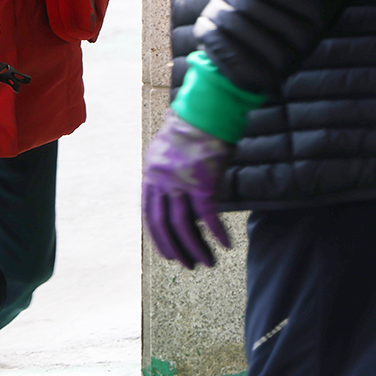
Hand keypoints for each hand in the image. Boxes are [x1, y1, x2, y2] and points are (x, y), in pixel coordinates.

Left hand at [141, 112, 234, 268]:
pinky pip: (209, 216)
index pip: (149, 214)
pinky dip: (217, 234)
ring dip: (196, 248)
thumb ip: (168, 175)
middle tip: (187, 265)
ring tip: (207, 263)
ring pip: (185, 226)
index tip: (167, 253)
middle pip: (164, 225)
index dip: (157, 237)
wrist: (205, 110)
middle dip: (175, 249)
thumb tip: (178, 198)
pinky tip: (226, 245)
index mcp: (151, 173)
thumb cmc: (191, 127)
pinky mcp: (203, 183)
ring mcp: (181, 183)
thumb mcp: (168, 151)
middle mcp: (162, 181)